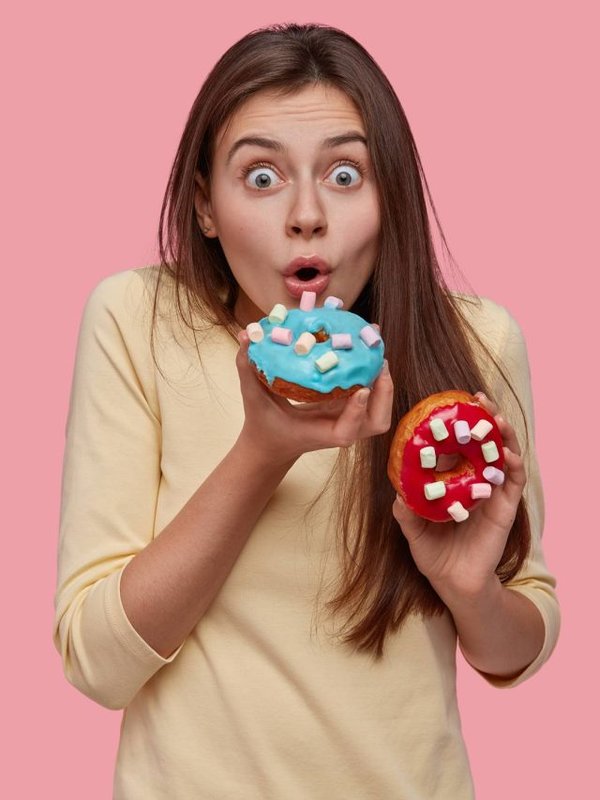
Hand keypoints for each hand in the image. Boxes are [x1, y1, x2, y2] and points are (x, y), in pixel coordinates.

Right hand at [235, 329, 393, 466]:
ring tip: (377, 352)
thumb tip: (245, 335)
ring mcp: (348, 421)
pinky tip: (367, 351)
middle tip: (378, 360)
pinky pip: (370, 395)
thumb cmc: (264, 424)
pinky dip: (374, 376)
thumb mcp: (253, 397)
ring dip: (384, 385)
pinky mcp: (348, 410)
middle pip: (376, 420)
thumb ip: (247, 369)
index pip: (347, 430)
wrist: (270, 444)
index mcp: (322, 434)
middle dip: (384, 393)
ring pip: (379, 410)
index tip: (360, 389)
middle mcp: (341, 429)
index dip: (357, 412)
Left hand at [391, 392, 525, 600]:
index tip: (451, 401)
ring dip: (503, 435)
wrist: (454, 584)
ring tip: (497, 418)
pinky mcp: (505, 510)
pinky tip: (508, 455)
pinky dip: (513, 466)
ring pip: (503, 455)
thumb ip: (405, 511)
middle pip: (485, 442)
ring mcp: (493, 493)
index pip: (459, 444)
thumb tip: (397, 493)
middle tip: (479, 399)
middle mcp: (476, 481)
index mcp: (455, 481)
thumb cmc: (434, 553)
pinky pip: (513, 483)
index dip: (458, 422)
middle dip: (485, 417)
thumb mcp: (412, 530)